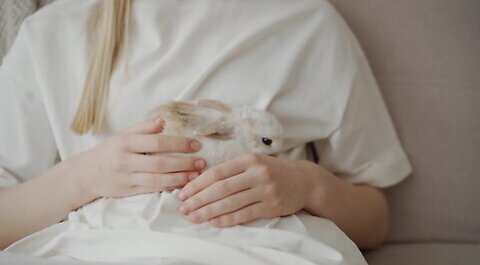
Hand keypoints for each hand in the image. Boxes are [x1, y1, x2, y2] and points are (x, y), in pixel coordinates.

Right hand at [65, 118, 205, 199]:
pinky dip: (168, 188)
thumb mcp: (124, 135)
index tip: (197, 144)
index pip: (158, 142)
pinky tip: (182, 185)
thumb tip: (163, 119)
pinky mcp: (127, 192)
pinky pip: (151, 190)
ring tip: (196, 176)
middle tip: (202, 162)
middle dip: (184, 163)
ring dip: (179, 178)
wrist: (86, 174)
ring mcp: (126, 178)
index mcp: (127, 142)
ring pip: (157, 180)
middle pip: (160, 162)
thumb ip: (144, 127)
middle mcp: (126, 160)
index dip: (179, 143)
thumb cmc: (111, 151)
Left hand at [177, 155, 318, 226]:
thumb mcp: (255, 162)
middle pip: (221, 188)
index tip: (183, 192)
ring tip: (193, 217)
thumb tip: (201, 180)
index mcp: (249, 159)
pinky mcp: (272, 206)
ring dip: (209, 211)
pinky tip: (214, 222)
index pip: (217, 172)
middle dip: (199, 199)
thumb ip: (232, 169)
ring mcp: (266, 190)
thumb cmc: (273, 171)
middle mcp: (257, 173)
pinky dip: (228, 219)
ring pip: (231, 203)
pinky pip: (245, 214)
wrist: (305, 181)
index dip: (197, 183)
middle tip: (183, 208)